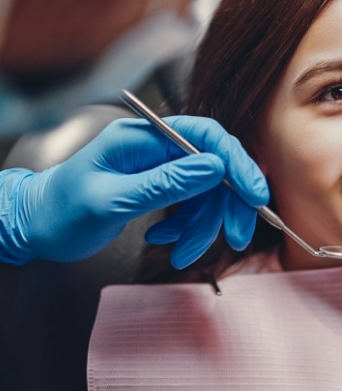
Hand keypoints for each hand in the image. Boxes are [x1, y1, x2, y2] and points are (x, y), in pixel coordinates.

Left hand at [0, 116, 267, 266]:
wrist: (36, 227)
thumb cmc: (61, 211)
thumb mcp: (113, 199)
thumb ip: (165, 182)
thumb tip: (214, 167)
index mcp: (142, 137)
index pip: (205, 136)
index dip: (236, 162)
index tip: (255, 194)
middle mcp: (156, 147)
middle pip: (213, 167)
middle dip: (226, 205)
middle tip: (235, 237)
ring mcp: (159, 167)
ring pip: (205, 192)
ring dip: (203, 226)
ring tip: (183, 254)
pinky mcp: (160, 186)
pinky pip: (190, 206)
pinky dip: (186, 228)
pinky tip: (165, 242)